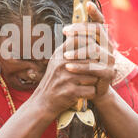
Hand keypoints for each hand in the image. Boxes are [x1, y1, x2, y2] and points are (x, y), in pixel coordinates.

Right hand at [30, 2, 114, 117]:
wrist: (43, 102)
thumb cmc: (54, 81)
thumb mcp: (56, 61)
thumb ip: (68, 48)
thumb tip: (85, 35)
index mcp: (59, 54)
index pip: (82, 42)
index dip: (92, 49)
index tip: (95, 57)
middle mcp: (62, 64)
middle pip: (91, 61)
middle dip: (95, 69)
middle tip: (95, 75)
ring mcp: (66, 78)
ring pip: (93, 76)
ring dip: (93, 82)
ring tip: (86, 85)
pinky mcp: (71, 92)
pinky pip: (91, 90)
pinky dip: (90, 94)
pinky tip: (84, 94)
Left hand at [63, 2, 115, 99]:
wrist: (93, 91)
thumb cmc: (84, 70)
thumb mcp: (79, 55)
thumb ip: (76, 42)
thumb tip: (66, 29)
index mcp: (103, 41)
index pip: (101, 23)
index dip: (95, 13)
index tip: (86, 3)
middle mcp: (109, 47)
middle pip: (98, 31)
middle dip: (81, 29)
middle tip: (65, 31)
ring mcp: (111, 60)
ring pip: (94, 49)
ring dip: (77, 51)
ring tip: (63, 56)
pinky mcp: (109, 73)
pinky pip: (93, 67)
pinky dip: (79, 66)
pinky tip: (67, 67)